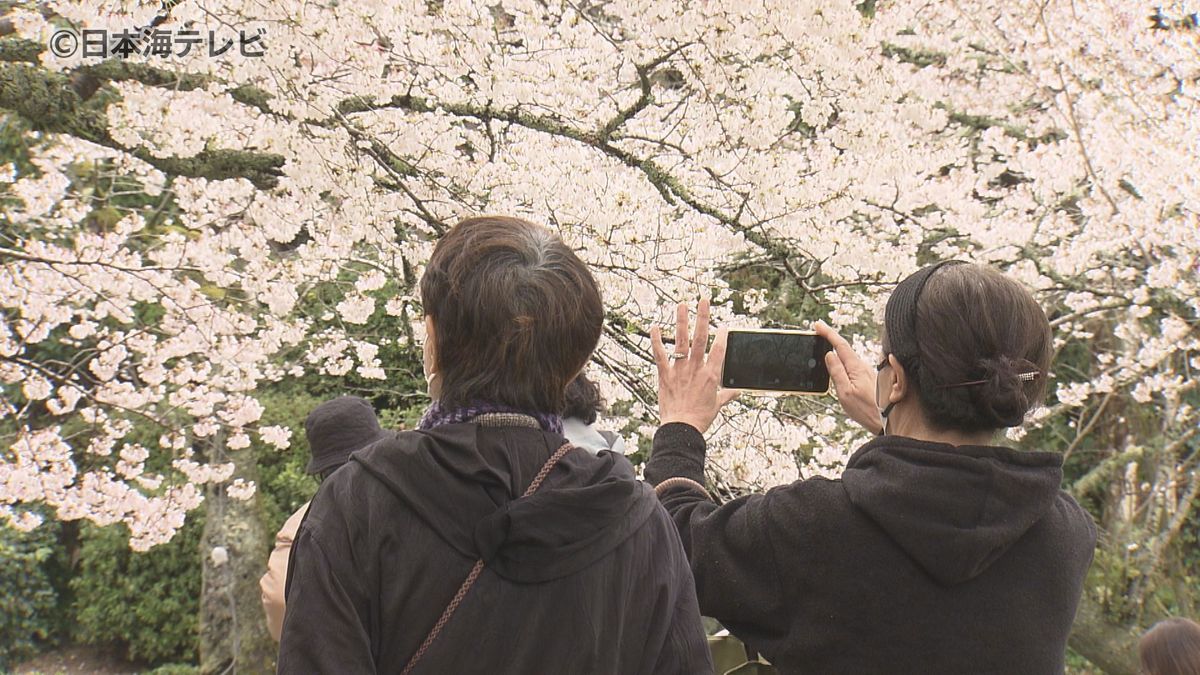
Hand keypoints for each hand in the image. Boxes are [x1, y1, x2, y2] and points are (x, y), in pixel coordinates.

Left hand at [650, 298, 740, 433]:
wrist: (681, 428)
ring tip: (682, 304)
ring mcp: (680, 370)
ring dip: (682, 321)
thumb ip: (727, 395)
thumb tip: (738, 391)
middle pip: (701, 338)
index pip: (719, 350)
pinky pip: (660, 355)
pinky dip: (656, 341)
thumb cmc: (700, 418)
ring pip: (681, 341)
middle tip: (704, 300)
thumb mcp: (717, 405)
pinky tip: (654, 326)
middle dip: (703, 317)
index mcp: (711, 375)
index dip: (723, 336)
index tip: (724, 325)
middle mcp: (696, 368)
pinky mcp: (665, 375)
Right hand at [814, 321, 883, 434]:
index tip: (818, 324)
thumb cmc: (867, 410)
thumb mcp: (845, 393)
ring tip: (825, 347)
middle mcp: (862, 367)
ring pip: (849, 358)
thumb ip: (837, 373)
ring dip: (837, 351)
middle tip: (819, 332)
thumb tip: (829, 355)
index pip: (840, 345)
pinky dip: (844, 361)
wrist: (889, 421)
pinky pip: (853, 366)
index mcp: (856, 367)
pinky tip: (839, 364)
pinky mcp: (868, 380)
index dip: (828, 333)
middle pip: (844, 349)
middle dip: (831, 339)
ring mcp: (866, 373)